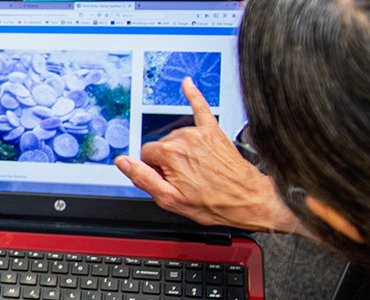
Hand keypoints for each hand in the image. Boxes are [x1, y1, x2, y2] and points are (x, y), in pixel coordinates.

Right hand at [113, 77, 305, 235]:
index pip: (146, 154)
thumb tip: (123, 162)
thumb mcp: (170, 199)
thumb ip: (142, 177)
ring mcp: (200, 132)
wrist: (246, 200)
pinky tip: (188, 85)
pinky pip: (201, 108)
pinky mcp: (214, 131)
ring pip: (177, 136)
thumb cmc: (212, 203)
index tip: (166, 180)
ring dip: (179, 150)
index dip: (153, 170)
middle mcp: (184, 138)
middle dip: (167, 161)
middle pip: (162, 145)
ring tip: (195, 169)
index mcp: (170, 154)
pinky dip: (193, 95)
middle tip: (183, 180)